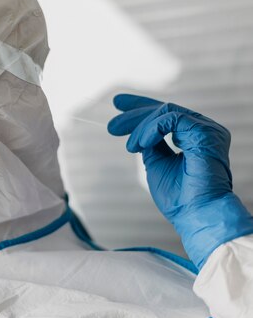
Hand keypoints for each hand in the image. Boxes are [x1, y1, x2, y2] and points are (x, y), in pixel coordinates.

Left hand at [107, 94, 252, 268]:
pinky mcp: (206, 133)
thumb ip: (150, 145)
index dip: (140, 106)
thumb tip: (137, 132)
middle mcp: (202, 130)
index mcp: (192, 136)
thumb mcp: (156, 163)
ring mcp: (206, 130)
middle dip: (134, 114)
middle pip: (164, 110)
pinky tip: (141, 144)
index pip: (165, 114)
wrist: (195, 214)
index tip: (117, 103)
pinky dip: (152, 129)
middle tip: (112, 126)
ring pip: (165, 112)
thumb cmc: (179, 197)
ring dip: (141, 127)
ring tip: (130, 146)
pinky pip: (172, 119)